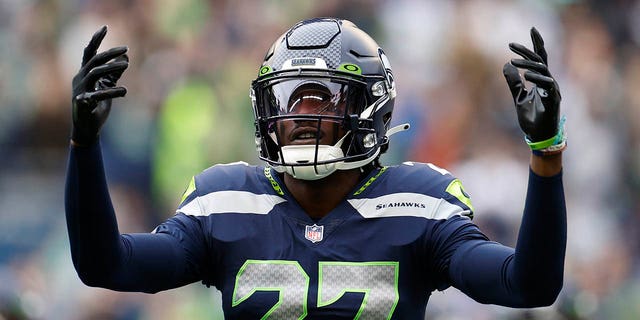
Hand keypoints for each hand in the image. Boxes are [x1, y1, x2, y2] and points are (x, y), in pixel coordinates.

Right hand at [71, 25, 128, 145]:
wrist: (88, 128)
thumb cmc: (96, 106)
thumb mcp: (107, 87)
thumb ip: (114, 74)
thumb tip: (125, 58)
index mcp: (84, 73)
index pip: (89, 52)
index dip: (96, 39)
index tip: (105, 27)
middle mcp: (80, 79)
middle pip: (94, 60)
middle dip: (109, 53)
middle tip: (126, 48)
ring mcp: (80, 90)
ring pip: (94, 73)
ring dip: (111, 68)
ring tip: (126, 65)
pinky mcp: (83, 103)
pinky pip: (97, 95)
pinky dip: (111, 92)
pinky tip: (124, 91)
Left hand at [503, 27, 560, 142]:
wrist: (538, 137)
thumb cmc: (531, 118)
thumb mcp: (518, 97)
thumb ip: (513, 82)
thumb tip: (506, 64)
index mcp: (542, 80)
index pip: (540, 57)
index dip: (536, 43)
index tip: (531, 28)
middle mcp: (549, 82)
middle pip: (541, 59)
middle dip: (528, 49)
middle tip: (511, 44)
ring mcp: (552, 90)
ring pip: (543, 70)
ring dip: (528, 63)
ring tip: (513, 60)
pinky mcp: (553, 100)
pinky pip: (547, 85)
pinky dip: (537, 78)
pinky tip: (526, 74)